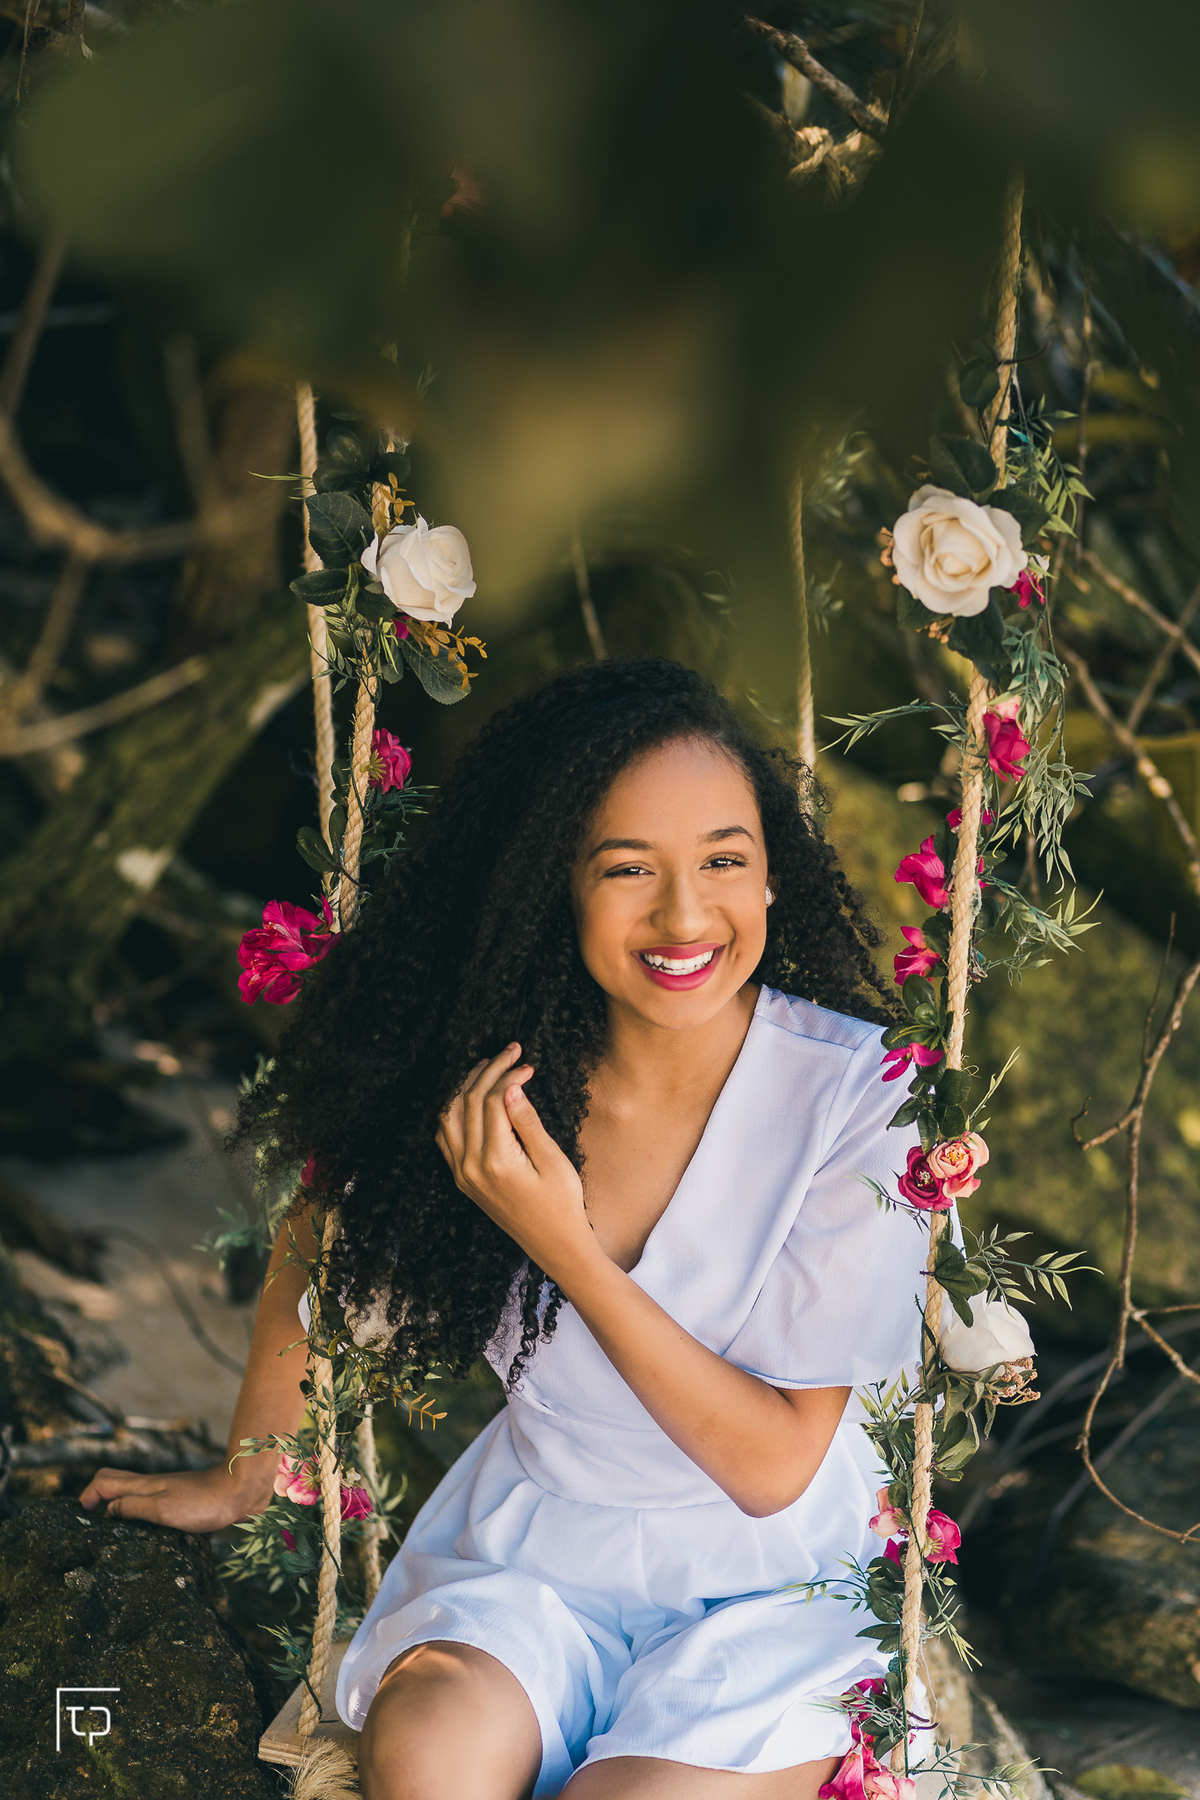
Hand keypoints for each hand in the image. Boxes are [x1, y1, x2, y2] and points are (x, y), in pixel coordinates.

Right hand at [78, 1462, 272, 1533]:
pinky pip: (153, 1506)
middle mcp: (152, 1487)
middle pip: (115, 1484)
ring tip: (113, 1535)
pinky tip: (146, 1536)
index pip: (104, 1481)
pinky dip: (141, 1517)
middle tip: (92, 1525)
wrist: (242, 1491)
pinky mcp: (182, 1503)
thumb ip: (133, 1508)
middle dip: (97, 1499)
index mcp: (144, 1486)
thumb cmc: (204, 1501)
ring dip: (118, 1509)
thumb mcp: (162, 1509)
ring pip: (133, 1496)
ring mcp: (167, 1493)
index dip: (87, 1496)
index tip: (81, 1518)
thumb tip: (107, 1512)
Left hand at [436, 1043, 596, 1283]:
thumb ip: (527, 1123)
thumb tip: (511, 1087)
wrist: (553, 1245)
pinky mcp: (462, 1180)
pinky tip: (471, 1099)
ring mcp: (463, 1174)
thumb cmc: (562, 1203)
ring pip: (449, 1117)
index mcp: (496, 1161)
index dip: (509, 1075)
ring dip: (465, 1087)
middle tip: (510, 1052)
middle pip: (469, 1102)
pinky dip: (454, 1112)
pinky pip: (445, 1138)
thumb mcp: (553, 1161)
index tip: (528, 1063)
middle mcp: (471, 1166)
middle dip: (489, 1071)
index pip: (493, 1100)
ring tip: (487, 1067)